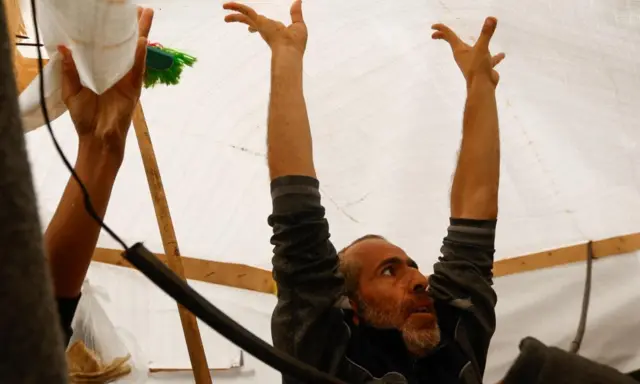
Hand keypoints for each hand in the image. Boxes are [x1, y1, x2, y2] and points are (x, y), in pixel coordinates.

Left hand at [58, 7, 153, 156]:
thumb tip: (64, 48)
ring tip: (146, 16)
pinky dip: (140, 55)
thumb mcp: (72, 91)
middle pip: (127, 45)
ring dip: (142, 34)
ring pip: (136, 52)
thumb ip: (70, 70)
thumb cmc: (85, 118)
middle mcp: (117, 74)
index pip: (108, 48)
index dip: (112, 32)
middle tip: (138, 9)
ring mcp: (127, 80)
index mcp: (102, 72)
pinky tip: (142, 41)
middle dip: (134, 27)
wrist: (96, 138)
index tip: (112, 15)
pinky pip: (138, 69)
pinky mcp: (133, 89)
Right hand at [223, 0, 306, 54]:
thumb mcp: (298, 24)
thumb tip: (298, 1)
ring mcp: (260, 26)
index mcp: (273, 31)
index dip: (255, 27)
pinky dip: (237, 7)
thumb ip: (296, 13)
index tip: (250, 30)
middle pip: (250, 21)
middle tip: (229, 18)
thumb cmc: (295, 43)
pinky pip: (246, 11)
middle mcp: (265, 29)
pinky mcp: (258, 22)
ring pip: (245, 16)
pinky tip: (226, 5)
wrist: (289, 51)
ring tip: (224, 10)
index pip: (261, 27)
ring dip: (235, 13)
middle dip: (241, 19)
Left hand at [432, 17, 504, 86]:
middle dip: (447, 36)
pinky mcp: (483, 68)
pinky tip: (502, 55)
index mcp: (460, 50)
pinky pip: (489, 60)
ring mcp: (474, 62)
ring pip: (473, 50)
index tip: (433, 27)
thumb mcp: (482, 48)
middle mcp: (464, 55)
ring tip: (477, 41)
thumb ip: (486, 33)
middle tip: (439, 33)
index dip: (441, 30)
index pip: (449, 36)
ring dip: (473, 45)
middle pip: (455, 42)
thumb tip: (491, 18)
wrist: (482, 87)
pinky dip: (495, 57)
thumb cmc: (477, 68)